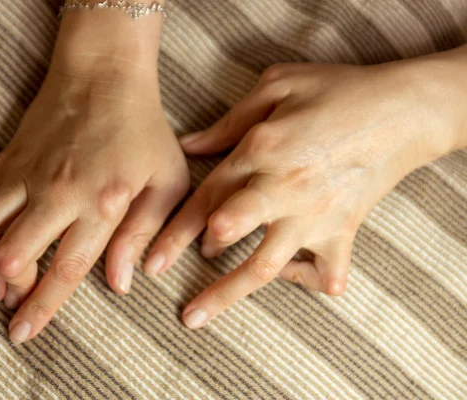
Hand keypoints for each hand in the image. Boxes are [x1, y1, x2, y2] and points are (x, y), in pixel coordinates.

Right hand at [0, 8, 188, 342]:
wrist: (106, 76)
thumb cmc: (144, 131)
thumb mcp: (165, 182)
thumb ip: (145, 233)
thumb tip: (122, 282)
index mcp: (101, 205)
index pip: (67, 269)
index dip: (43, 307)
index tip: (24, 332)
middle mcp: (57, 193)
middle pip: (16, 254)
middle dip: (11, 285)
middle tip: (15, 295)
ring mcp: (28, 173)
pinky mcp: (9, 157)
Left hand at [144, 49, 466, 329]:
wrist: (403, 110)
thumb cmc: (338, 91)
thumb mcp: (277, 85)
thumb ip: (229, 121)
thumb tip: (189, 145)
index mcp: (260, 151)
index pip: (205, 196)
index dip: (174, 230)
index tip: (150, 258)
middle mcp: (282, 189)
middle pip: (227, 235)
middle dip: (188, 259)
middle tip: (156, 274)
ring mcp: (314, 216)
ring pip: (265, 266)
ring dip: (227, 293)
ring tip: (197, 316)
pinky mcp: (343, 232)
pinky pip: (325, 274)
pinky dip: (307, 283)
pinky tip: (289, 273)